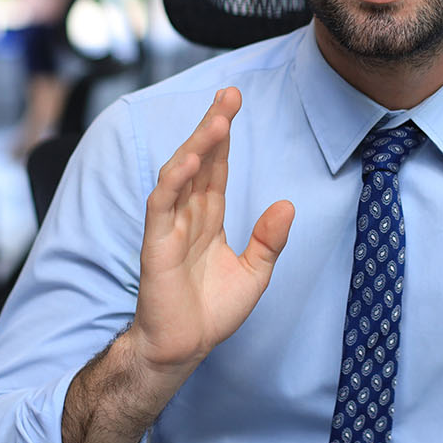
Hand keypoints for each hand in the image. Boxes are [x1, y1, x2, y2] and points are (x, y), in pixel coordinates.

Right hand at [129, 86, 294, 375]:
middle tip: (229, 94)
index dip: (224, 135)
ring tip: (218, 121)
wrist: (184, 348)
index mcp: (209, 218)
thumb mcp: (255, 273)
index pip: (217, 167)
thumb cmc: (212, 312)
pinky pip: (162, 205)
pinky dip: (173, 181)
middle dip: (213, 126)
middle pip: (200, 161)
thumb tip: (287, 204)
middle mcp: (188, 215)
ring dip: (197, 146)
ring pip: (180, 175)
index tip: (234, 101)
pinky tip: (188, 160)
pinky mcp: (155, 244)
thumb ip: (269, 240)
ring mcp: (169, 227)